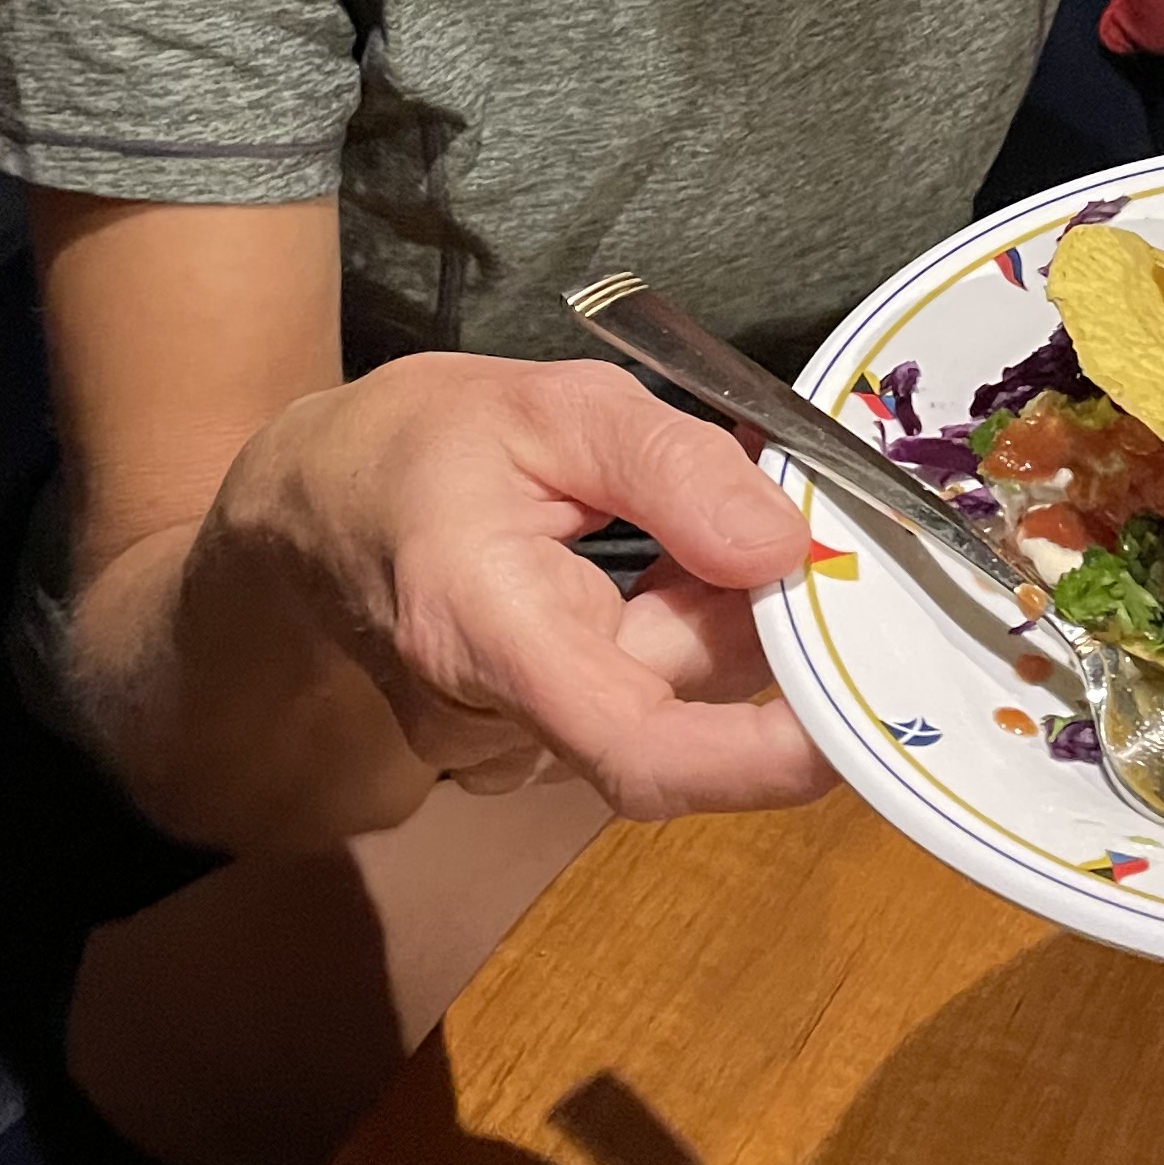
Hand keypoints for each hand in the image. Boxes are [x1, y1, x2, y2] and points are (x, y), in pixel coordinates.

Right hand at [208, 354, 838, 819]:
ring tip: (665, 517)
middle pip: (677, 705)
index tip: (853, 729)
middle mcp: (492, 721)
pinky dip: (671, 634)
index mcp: (481, 630)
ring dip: (705, 617)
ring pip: (665, 702)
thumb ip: (672, 466)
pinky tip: (641, 565)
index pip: (636, 745)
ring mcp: (506, 749)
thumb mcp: (551, 405)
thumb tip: (785, 545)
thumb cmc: (420, 445)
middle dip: (748, 618)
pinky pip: (639, 703)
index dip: (757, 759)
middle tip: (770, 506)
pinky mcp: (526, 749)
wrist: (309, 506)